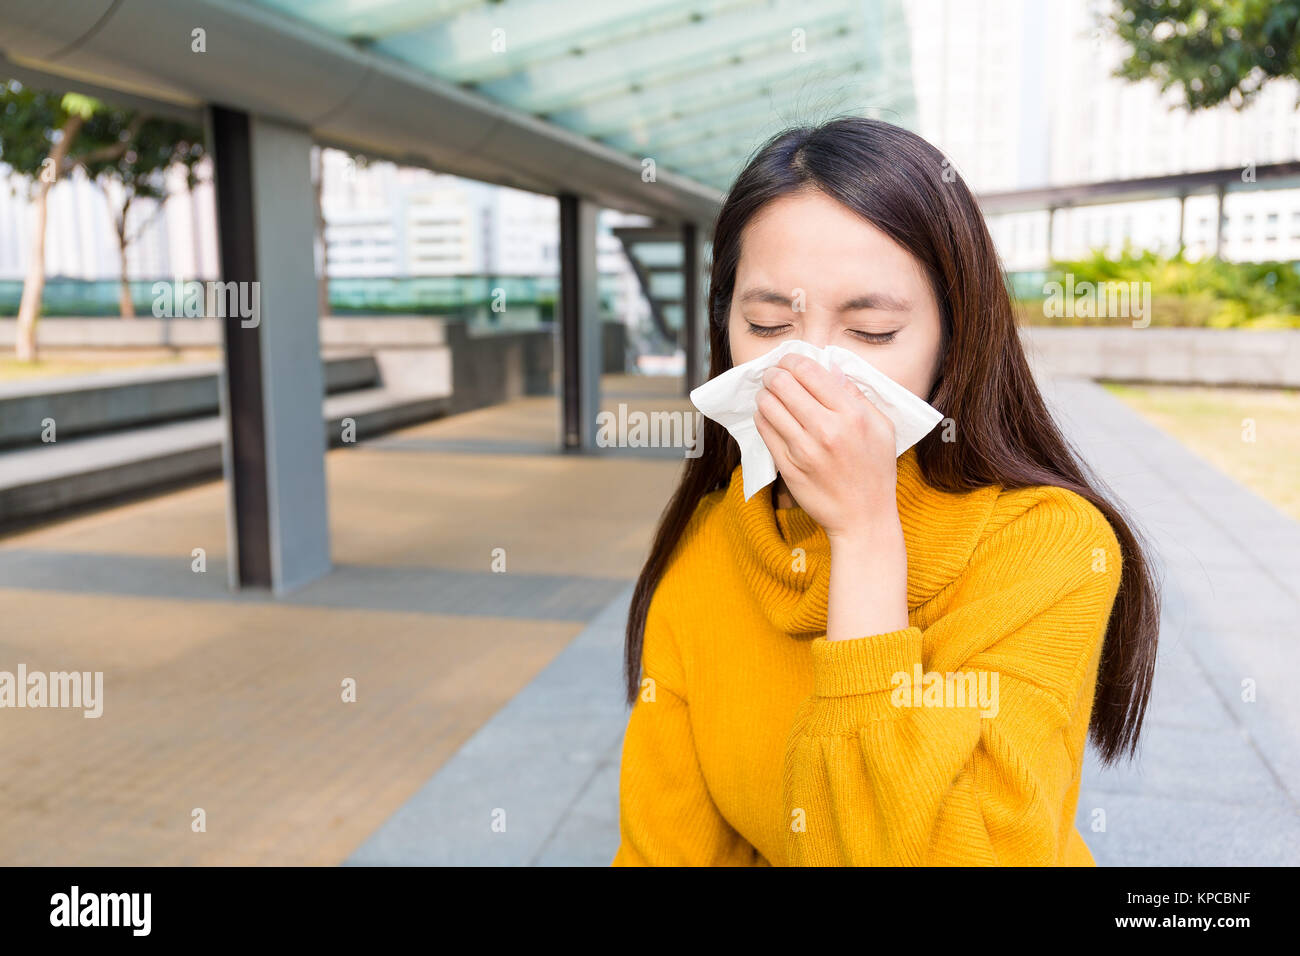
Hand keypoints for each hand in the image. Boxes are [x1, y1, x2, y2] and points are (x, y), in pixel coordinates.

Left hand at [752, 353, 899, 538]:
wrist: (863, 518)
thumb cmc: (875, 471)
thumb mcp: (881, 428)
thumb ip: (857, 396)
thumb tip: (832, 369)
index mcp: (851, 415)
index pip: (809, 372)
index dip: (793, 360)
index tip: (789, 362)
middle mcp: (825, 429)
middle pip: (782, 384)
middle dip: (774, 374)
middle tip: (774, 375)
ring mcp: (803, 449)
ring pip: (767, 405)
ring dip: (765, 394)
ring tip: (771, 395)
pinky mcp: (787, 466)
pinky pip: (764, 430)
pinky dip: (763, 417)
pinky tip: (771, 417)